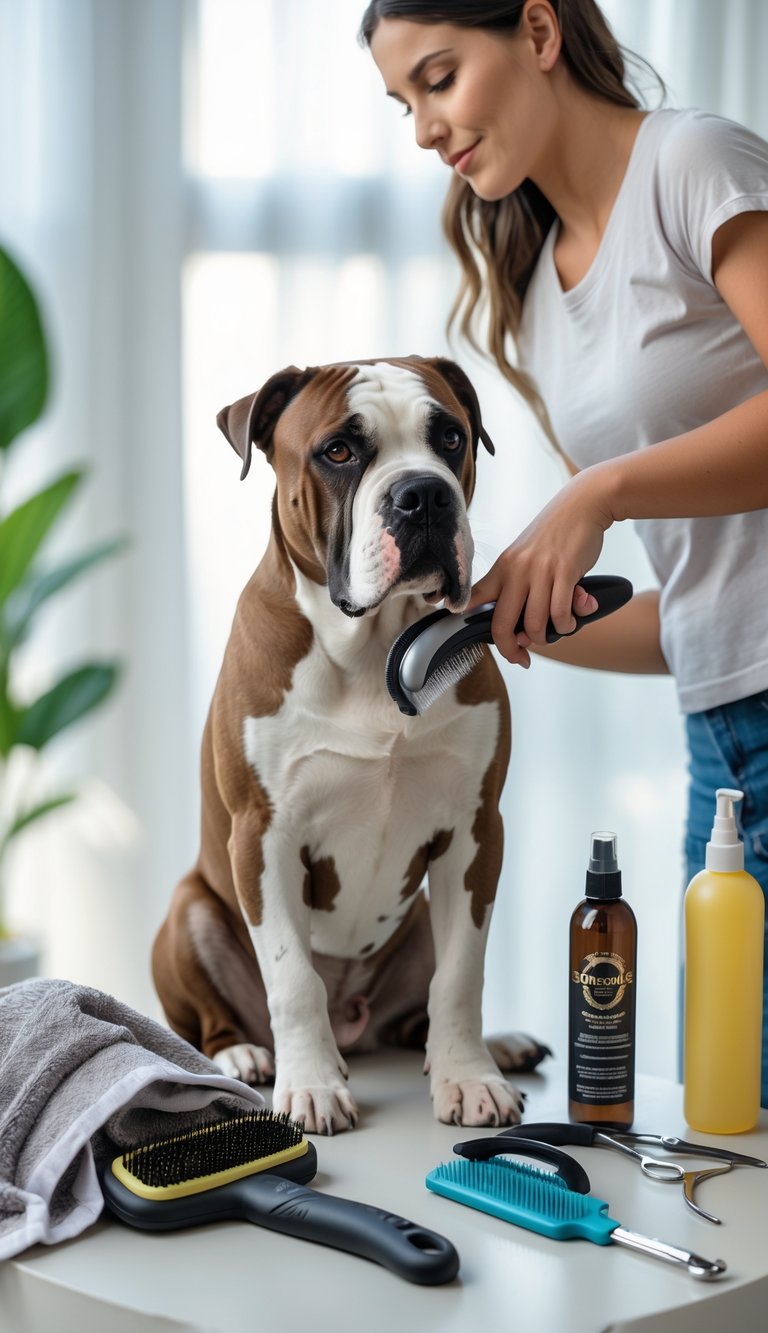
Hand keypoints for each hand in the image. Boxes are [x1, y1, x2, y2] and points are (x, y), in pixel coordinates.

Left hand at [467, 468, 614, 666]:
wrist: (583, 505)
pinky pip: (560, 615)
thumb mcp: (525, 555)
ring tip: (555, 632)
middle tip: (521, 657)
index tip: (455, 625)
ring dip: (545, 638)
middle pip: (501, 624)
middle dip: (510, 649)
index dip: (459, 612)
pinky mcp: (565, 573)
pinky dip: (566, 625)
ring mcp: (540, 572)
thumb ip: (520, 587)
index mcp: (503, 568)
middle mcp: (517, 571)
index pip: (473, 594)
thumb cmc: (555, 535)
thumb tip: (522, 627)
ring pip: (534, 625)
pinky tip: (570, 620)